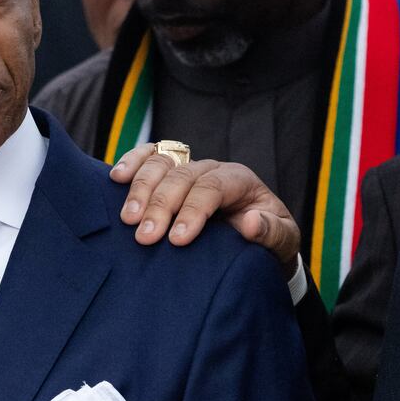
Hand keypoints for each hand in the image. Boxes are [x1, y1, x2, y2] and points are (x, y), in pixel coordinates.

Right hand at [110, 143, 301, 273]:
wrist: (253, 244)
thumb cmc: (267, 242)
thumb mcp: (283, 242)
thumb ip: (272, 233)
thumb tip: (249, 223)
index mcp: (241, 181)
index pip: (213, 187)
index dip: (193, 210)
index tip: (177, 240)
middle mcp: (213, 169)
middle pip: (182, 175)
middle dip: (161, 205)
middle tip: (145, 236)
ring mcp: (189, 168)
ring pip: (162, 163)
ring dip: (141, 189)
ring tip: (127, 219)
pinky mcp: (170, 175)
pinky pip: (150, 157)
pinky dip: (132, 163)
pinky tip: (117, 178)